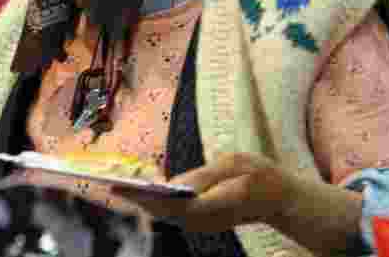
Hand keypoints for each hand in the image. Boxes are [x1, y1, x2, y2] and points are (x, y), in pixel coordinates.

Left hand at [111, 153, 293, 233]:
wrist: (278, 198)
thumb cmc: (259, 176)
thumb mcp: (236, 164)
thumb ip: (206, 175)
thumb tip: (177, 184)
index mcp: (216, 203)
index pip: (173, 204)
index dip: (146, 197)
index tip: (123, 188)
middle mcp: (207, 220)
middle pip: (165, 213)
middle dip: (138, 200)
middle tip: (111, 185)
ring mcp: (204, 225)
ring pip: (167, 216)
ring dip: (143, 203)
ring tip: (119, 187)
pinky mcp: (202, 223)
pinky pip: (173, 216)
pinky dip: (155, 205)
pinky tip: (139, 193)